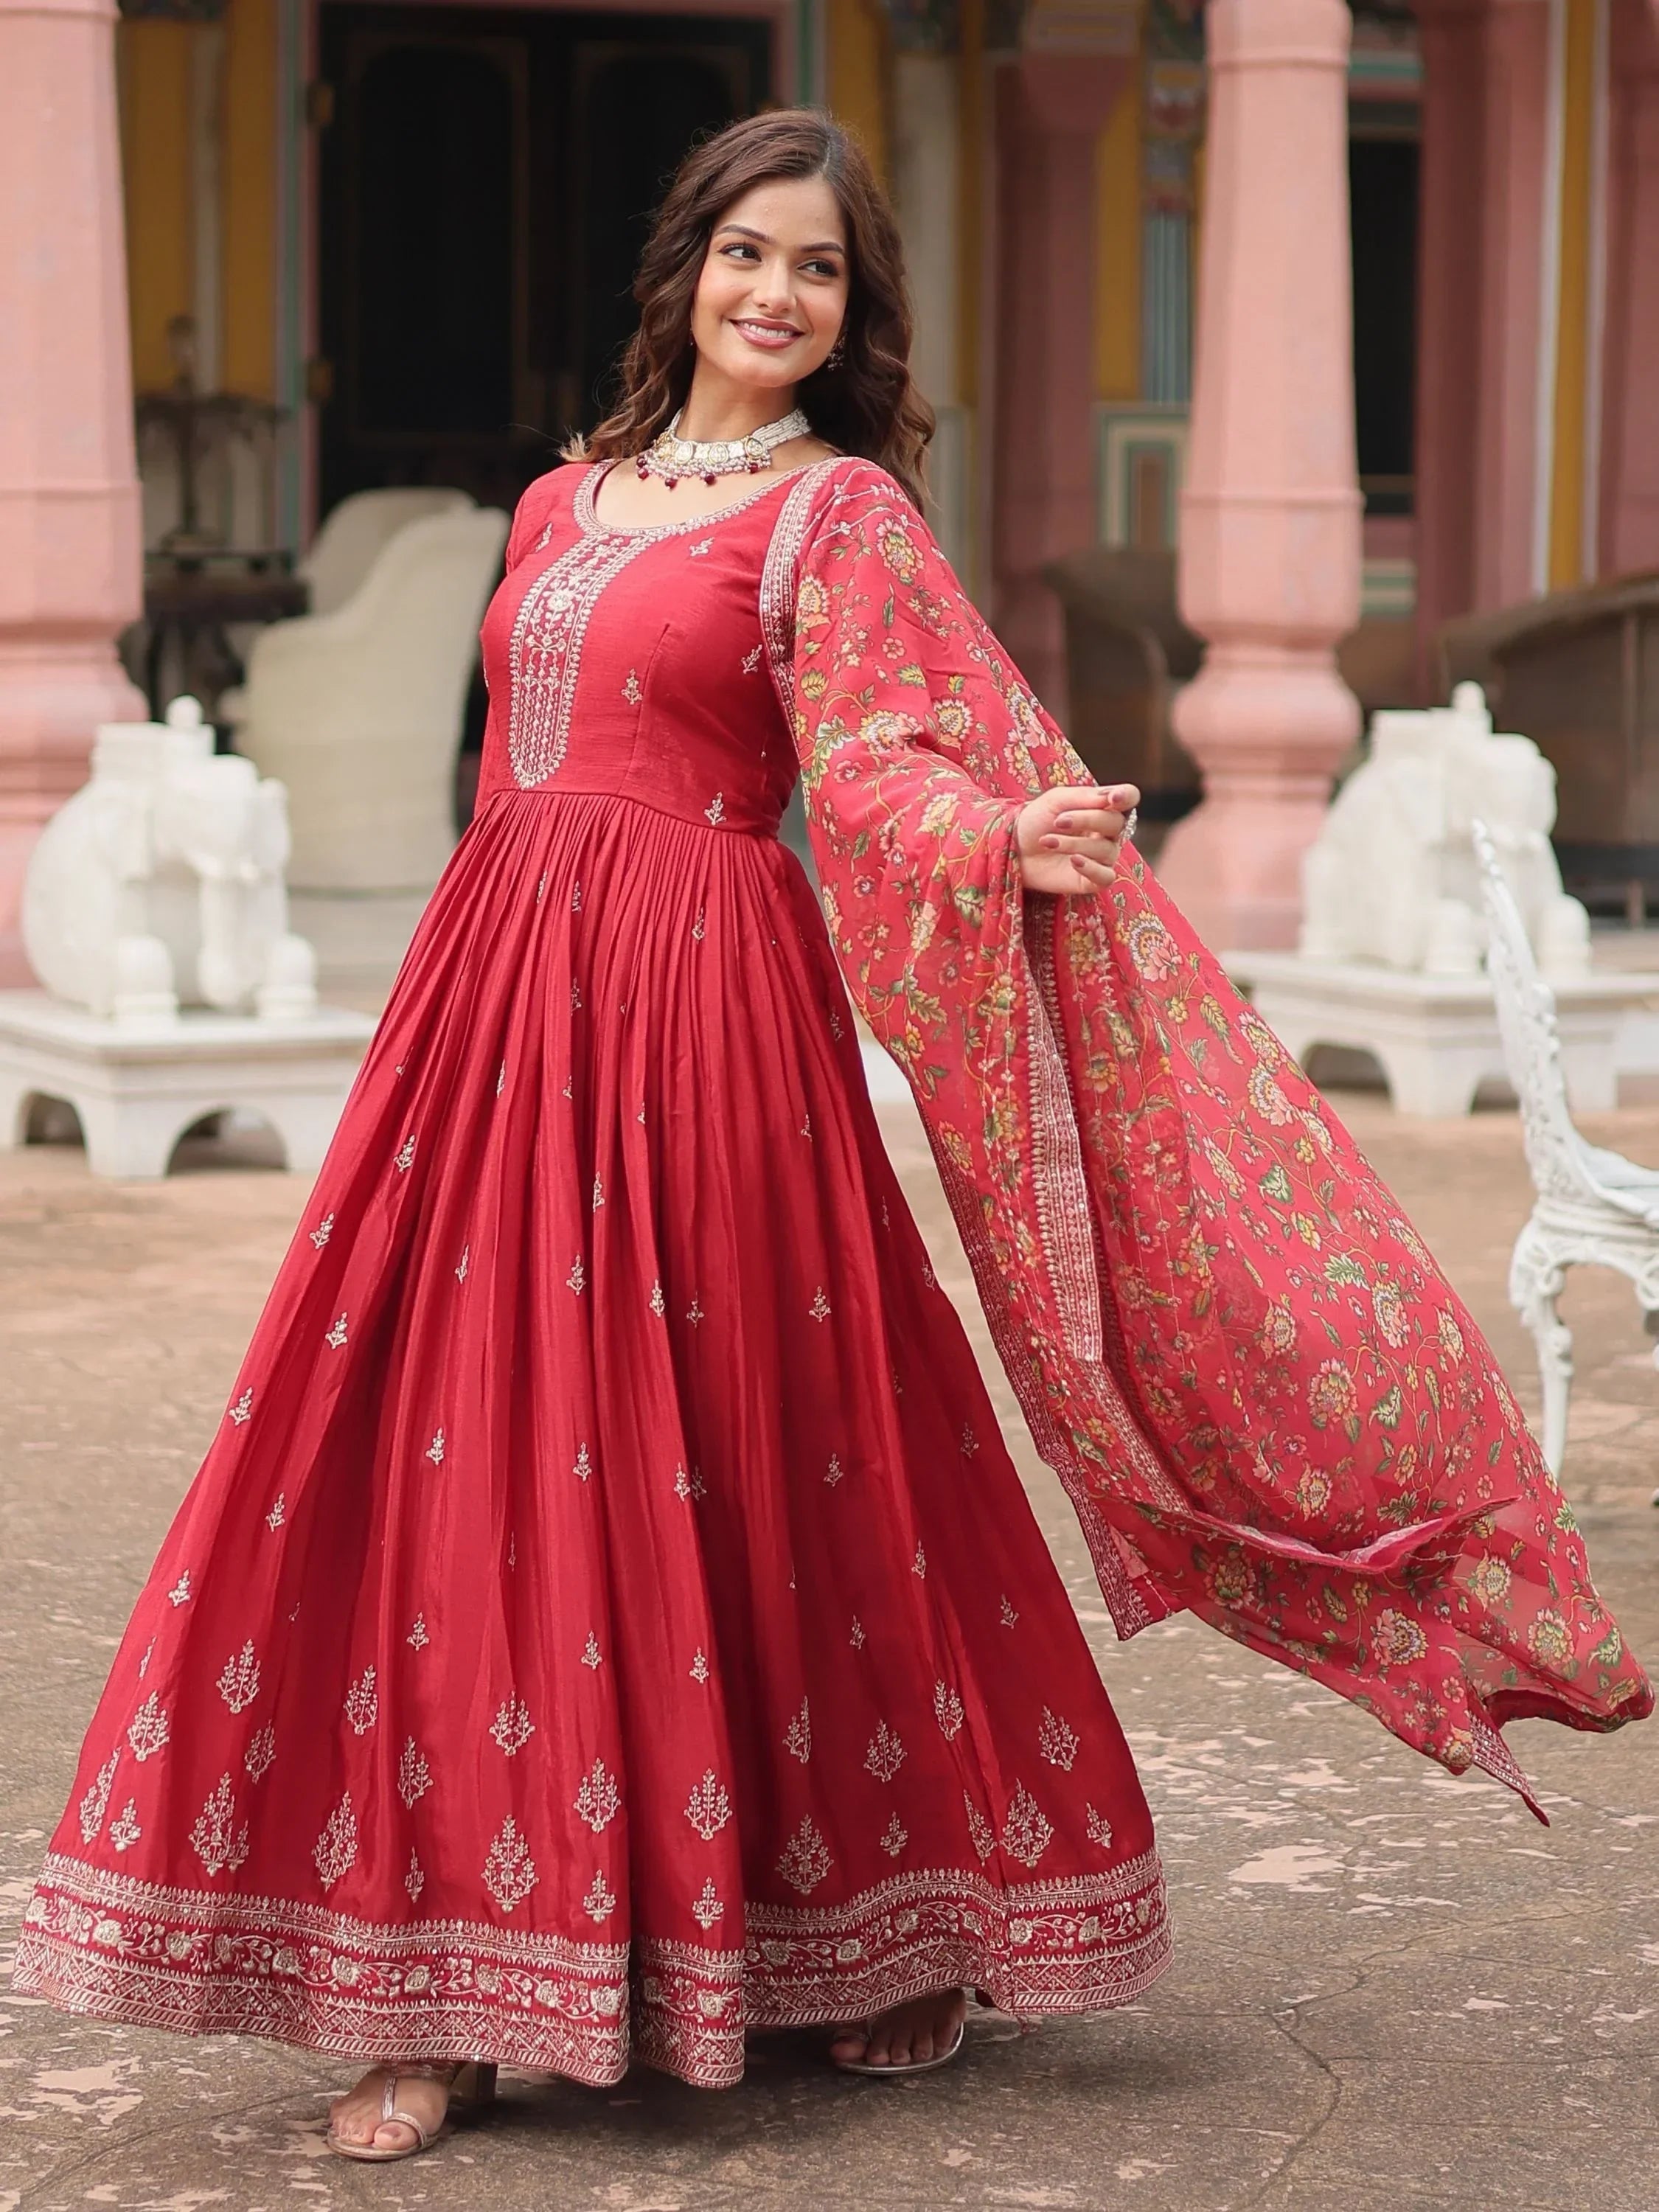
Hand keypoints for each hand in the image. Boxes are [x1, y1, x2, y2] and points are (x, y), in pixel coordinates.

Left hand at [1015, 783, 1138, 894]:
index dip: (1126, 797)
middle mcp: (1108, 832)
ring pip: (1106, 850)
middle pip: (1116, 823)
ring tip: (1047, 841)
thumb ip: (1083, 796)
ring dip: (1075, 844)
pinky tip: (1073, 860)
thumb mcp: (1055, 800)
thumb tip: (1110, 797)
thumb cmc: (1036, 821)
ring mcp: (1102, 857)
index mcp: (1102, 808)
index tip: (1112, 798)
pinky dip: (1091, 868)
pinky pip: (1106, 876)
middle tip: (1058, 822)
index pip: (1129, 798)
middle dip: (1087, 820)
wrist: (1014, 849)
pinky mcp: (1092, 880)